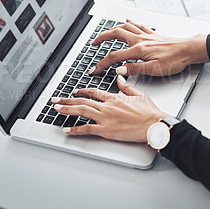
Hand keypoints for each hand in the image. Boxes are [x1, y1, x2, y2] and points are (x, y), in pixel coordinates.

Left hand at [51, 76, 170, 142]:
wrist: (153, 124)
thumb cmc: (149, 113)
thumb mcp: (139, 94)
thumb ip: (126, 87)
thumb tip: (120, 78)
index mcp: (114, 98)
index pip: (94, 93)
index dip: (83, 92)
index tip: (75, 91)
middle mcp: (106, 106)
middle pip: (82, 101)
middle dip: (67, 100)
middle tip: (56, 100)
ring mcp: (105, 118)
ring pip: (81, 111)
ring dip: (67, 109)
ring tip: (56, 109)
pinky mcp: (106, 130)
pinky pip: (86, 129)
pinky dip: (75, 129)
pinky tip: (67, 130)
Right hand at [89, 19, 208, 76]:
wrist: (189, 50)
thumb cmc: (175, 60)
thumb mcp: (154, 70)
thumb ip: (134, 69)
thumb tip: (119, 70)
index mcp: (138, 50)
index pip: (114, 56)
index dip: (102, 64)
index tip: (94, 69)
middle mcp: (140, 40)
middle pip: (115, 34)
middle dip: (101, 37)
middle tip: (93, 43)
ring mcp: (146, 35)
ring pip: (125, 26)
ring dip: (112, 28)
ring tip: (105, 33)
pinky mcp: (153, 34)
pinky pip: (138, 24)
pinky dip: (130, 22)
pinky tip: (127, 20)